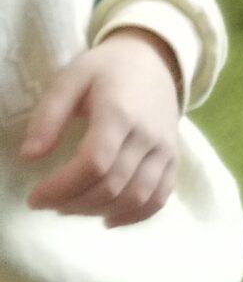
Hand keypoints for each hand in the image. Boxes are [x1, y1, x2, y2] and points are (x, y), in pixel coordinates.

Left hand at [22, 32, 182, 224]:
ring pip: (136, 197)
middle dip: (74, 202)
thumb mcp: (70, 79)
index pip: (94, 163)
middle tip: (48, 204)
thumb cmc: (105, 70)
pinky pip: (158, 199)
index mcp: (119, 113)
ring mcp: (166, 151)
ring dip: (99, 211)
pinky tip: (108, 219)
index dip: (62, 187)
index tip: (35, 197)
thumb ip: (48, 116)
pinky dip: (133, 216)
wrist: (154, 62)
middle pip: (112, 185)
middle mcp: (148, 136)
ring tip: (72, 208)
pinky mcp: (174, 161)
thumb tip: (29, 157)